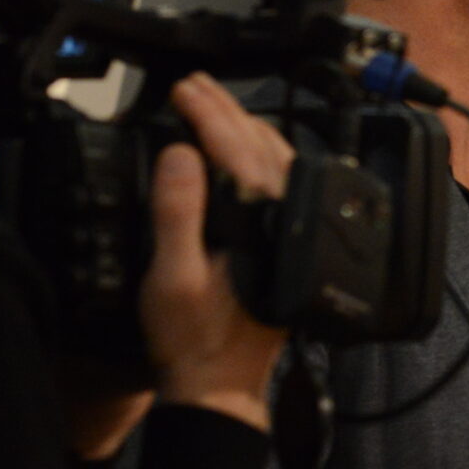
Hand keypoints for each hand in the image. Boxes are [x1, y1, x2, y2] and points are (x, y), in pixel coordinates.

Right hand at [131, 73, 296, 438]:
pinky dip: (263, 157)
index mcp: (263, 223)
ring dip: (248, 129)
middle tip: (196, 83)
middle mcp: (290, 222)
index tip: (184, 88)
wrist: (222, 385)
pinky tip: (249, 154)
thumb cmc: (196, 339)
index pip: (237, 150)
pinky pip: (284, 185)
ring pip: (281, 163)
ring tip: (218, 106)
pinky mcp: (291, 244)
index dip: (208, 113)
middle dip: (228, 110)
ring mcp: (295, 232)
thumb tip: (184, 154)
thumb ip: (179, 211)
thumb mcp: (173, 276)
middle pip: (264, 148)